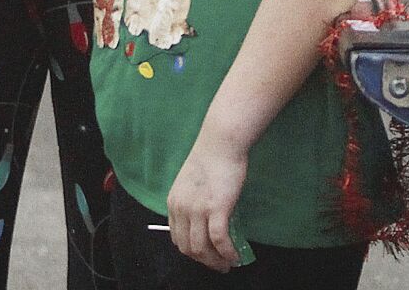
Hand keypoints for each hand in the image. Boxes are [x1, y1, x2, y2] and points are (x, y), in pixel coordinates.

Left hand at [166, 126, 247, 270]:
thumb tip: (202, 224)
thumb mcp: (191, 183)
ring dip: (216, 262)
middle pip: (188, 248)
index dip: (192, 252)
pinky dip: (228, 253)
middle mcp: (181, 208)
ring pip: (202, 249)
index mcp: (173, 202)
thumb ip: (191, 203)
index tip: (206, 256)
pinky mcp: (216, 208)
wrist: (221, 142)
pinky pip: (220, 241)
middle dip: (204, 262)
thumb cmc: (210, 158)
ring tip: (228, 264)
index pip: (177, 238)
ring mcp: (197, 209)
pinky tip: (235, 257)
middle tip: (219, 266)